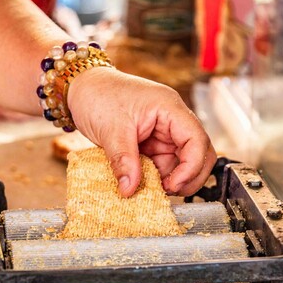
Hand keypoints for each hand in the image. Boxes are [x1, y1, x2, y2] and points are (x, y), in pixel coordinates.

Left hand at [68, 67, 216, 197]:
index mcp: (170, 108)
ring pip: (180, 164)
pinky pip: (162, 166)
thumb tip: (130, 189)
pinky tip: (143, 185)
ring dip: (170, 180)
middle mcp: (172, 121)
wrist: (83, 89)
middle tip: (169, 193)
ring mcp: (163, 134)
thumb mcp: (111, 130)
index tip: (173, 185)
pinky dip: (157, 178)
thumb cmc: (98, 95)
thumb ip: (123, 160)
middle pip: (199, 153)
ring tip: (151, 190)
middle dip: (189, 177)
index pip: (196, 139)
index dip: (192, 166)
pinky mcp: (152, 145)